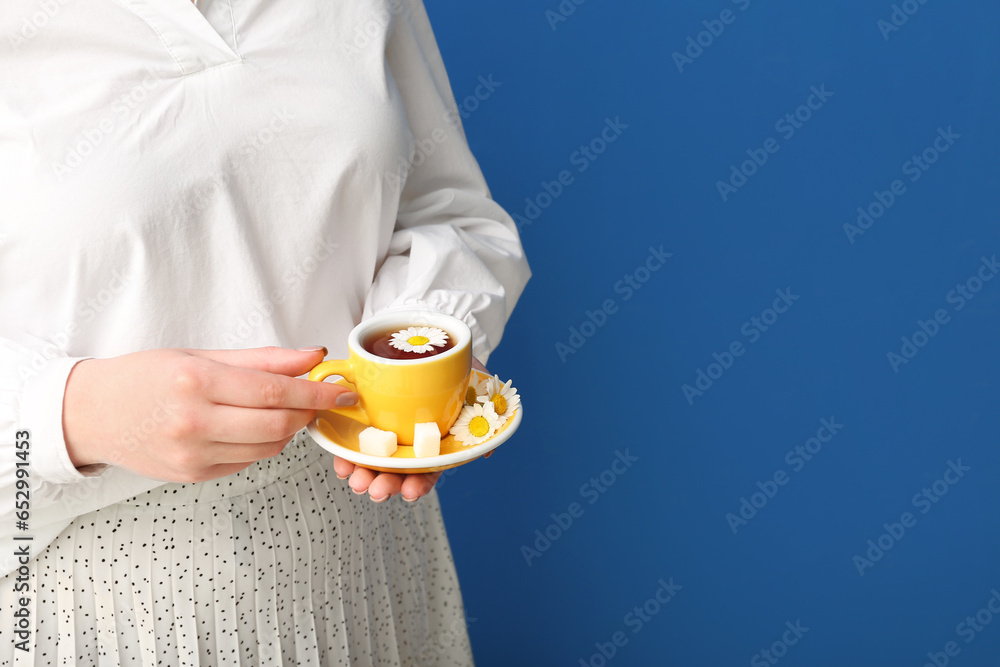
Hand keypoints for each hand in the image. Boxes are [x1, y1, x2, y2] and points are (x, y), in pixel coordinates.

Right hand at [63, 347, 355, 482]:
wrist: (92, 414)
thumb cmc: (145, 377)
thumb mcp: (201, 355)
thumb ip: (262, 359)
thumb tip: (313, 357)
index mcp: (196, 383)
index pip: (274, 392)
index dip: (316, 394)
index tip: (343, 390)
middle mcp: (194, 423)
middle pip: (278, 426)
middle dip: (309, 414)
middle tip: (322, 400)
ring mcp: (192, 456)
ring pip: (268, 447)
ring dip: (288, 429)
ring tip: (282, 408)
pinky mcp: (193, 476)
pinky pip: (247, 461)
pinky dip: (262, 444)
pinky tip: (250, 427)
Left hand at [333, 357, 489, 501]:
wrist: (432, 337)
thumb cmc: (456, 365)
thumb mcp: (476, 384)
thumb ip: (484, 412)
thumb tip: (488, 449)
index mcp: (434, 440)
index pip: (427, 470)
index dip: (418, 484)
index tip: (410, 491)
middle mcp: (409, 440)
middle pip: (397, 471)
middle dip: (385, 485)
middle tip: (376, 489)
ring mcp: (387, 430)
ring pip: (373, 461)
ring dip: (363, 475)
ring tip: (356, 480)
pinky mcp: (367, 416)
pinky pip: (354, 440)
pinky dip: (345, 454)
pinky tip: (342, 460)